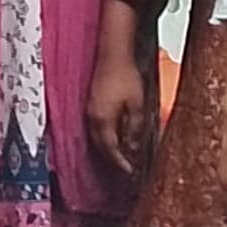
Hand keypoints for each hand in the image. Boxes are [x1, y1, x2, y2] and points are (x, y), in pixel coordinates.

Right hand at [86, 32, 153, 180]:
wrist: (112, 55)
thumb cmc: (125, 76)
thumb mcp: (136, 104)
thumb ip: (134, 127)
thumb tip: (133, 145)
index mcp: (103, 120)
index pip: (110, 148)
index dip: (120, 162)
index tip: (129, 171)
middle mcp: (93, 118)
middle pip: (101, 146)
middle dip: (113, 158)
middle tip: (125, 167)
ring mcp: (90, 111)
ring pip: (97, 137)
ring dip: (108, 148)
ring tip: (121, 155)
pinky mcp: (91, 104)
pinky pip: (96, 127)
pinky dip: (105, 136)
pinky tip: (114, 135)